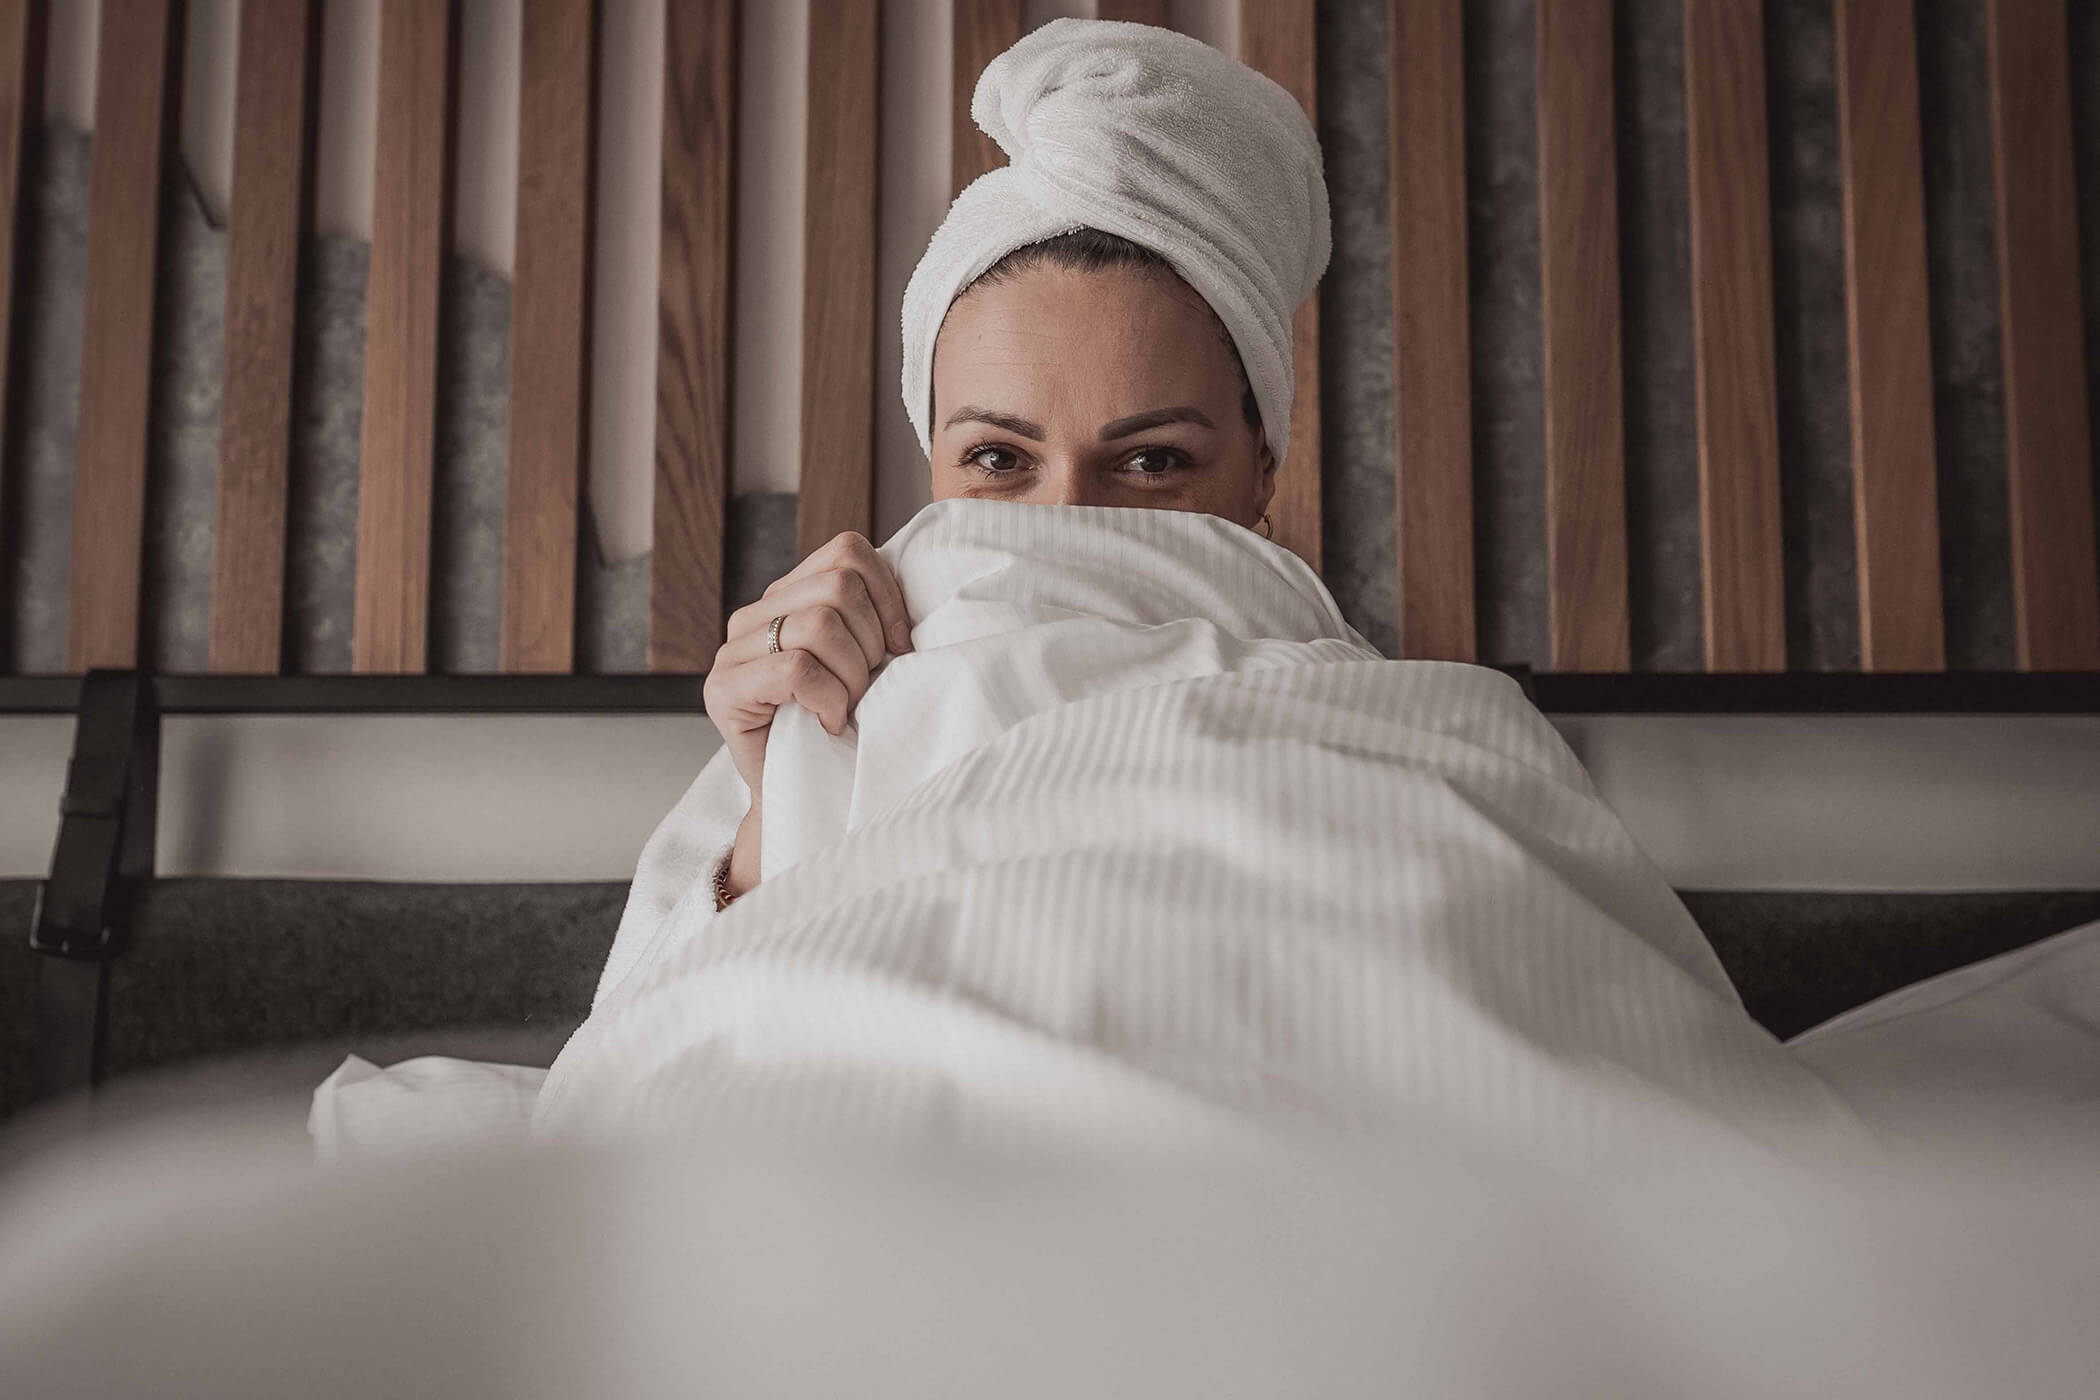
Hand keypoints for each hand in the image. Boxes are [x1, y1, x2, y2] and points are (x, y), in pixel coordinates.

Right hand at [703, 530, 913, 798]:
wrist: (805, 801)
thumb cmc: (844, 731)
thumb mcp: (867, 662)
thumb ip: (873, 619)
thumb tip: (922, 596)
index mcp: (790, 596)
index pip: (847, 551)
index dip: (888, 596)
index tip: (901, 647)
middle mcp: (755, 614)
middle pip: (839, 585)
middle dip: (871, 642)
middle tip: (867, 688)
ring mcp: (733, 650)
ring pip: (819, 624)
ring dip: (851, 676)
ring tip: (846, 708)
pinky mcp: (722, 689)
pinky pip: (797, 669)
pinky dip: (829, 700)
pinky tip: (829, 723)